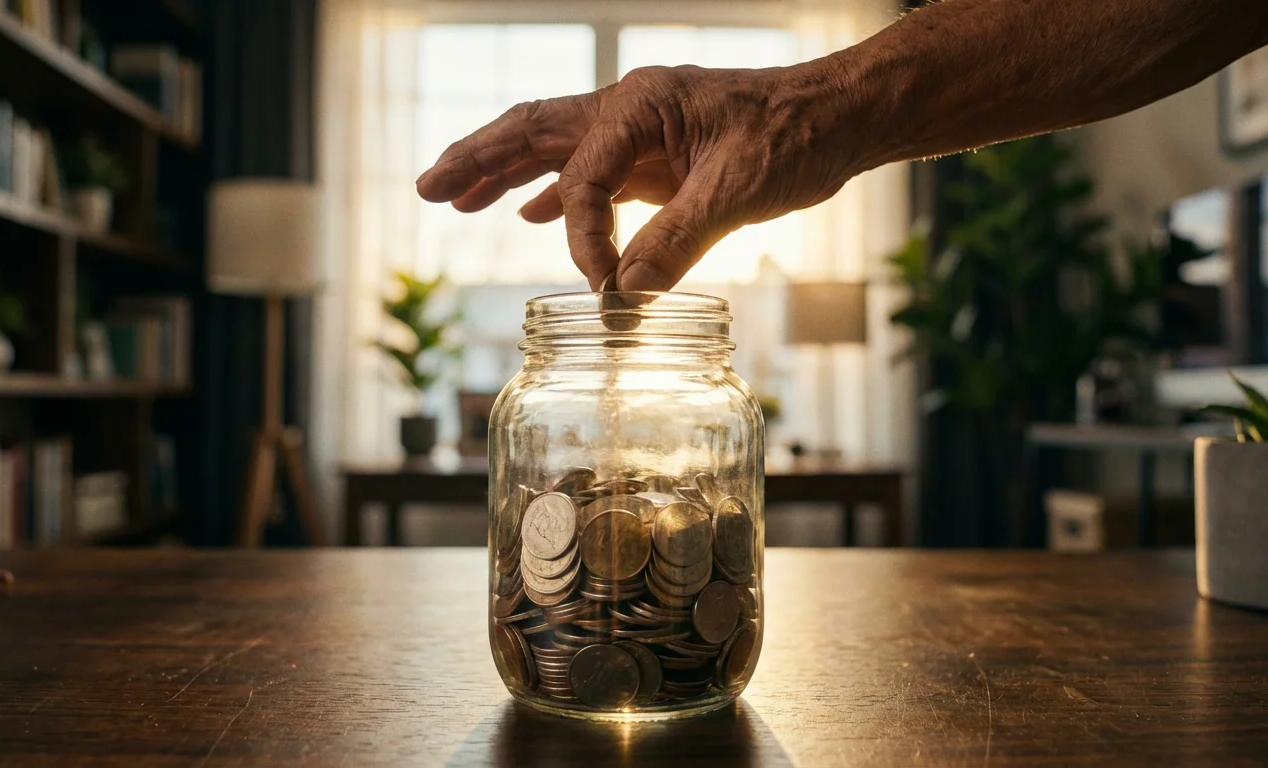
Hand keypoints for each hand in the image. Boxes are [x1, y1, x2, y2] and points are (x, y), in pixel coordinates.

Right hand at [415, 58, 863, 290]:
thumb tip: (626, 297)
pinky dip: (558, 194)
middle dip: (478, 160)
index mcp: (641, 104)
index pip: (584, 178)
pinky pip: (593, 171)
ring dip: (504, 173)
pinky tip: (530, 215)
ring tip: (454, 198)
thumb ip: (676, 240)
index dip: (583, 238)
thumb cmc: (796, 136)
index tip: (600, 287)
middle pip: (534, 132)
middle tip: (427, 188)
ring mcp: (641, 130)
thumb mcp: (737, 191)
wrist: (840, 117)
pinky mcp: (659, 155)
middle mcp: (630, 109)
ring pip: (555, 149)